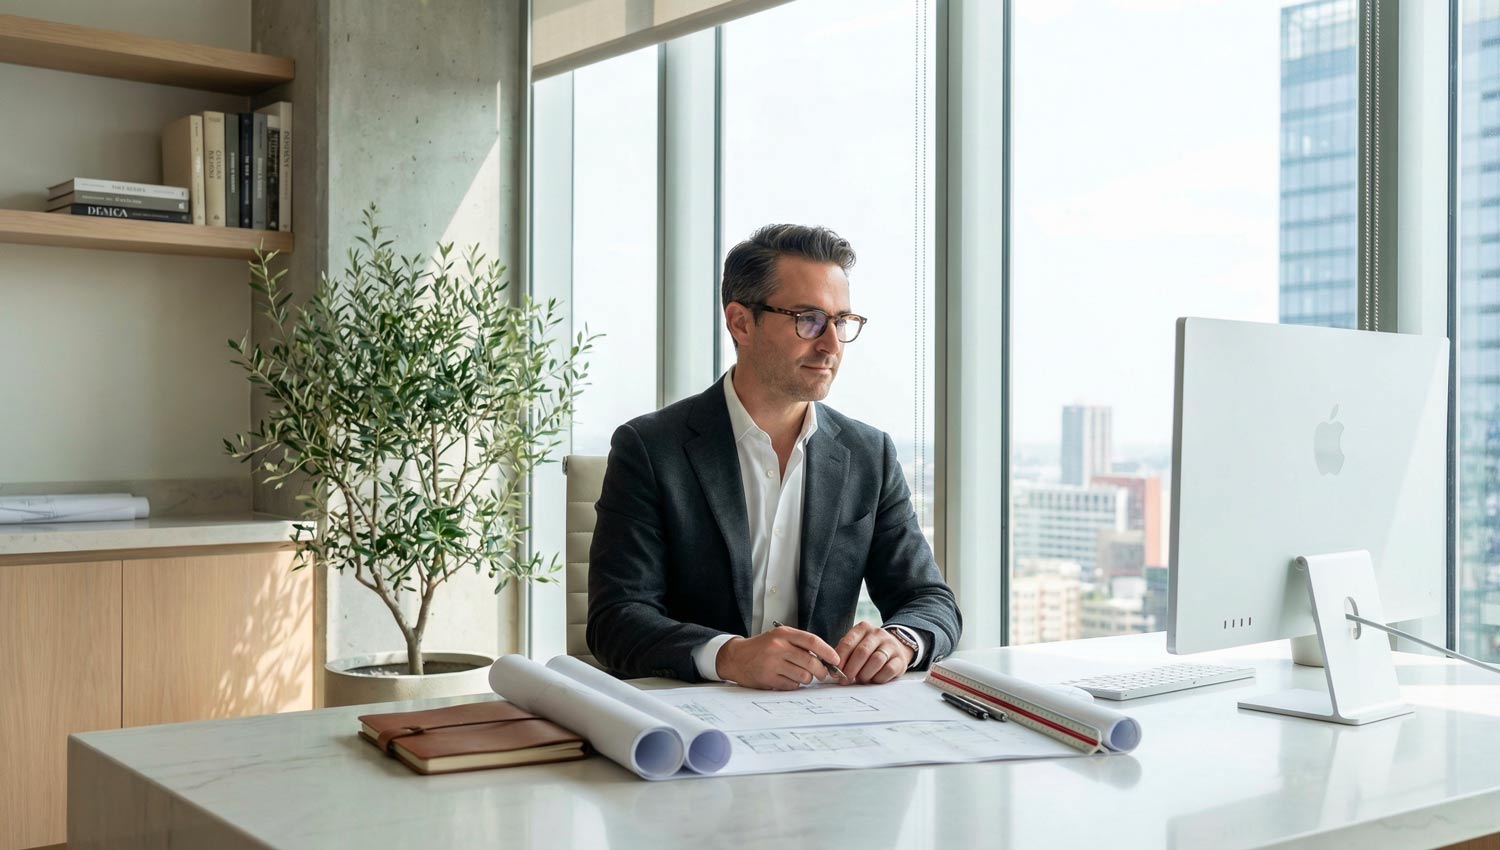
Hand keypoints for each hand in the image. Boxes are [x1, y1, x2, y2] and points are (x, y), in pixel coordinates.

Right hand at [716, 625, 841, 690]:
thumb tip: (825, 658)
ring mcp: (772, 663)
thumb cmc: (762, 648)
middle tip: (822, 674)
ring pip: (804, 675)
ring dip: (807, 678)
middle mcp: (778, 647)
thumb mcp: (779, 638)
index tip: (836, 660)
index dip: (828, 651)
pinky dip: (794, 684)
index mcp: (783, 634)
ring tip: (800, 675)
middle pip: (811, 662)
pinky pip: (792, 685)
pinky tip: (787, 679)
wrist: (736, 657)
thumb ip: (799, 644)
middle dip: (821, 671)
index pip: (812, 641)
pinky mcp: (768, 678)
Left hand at [834, 622, 912, 684]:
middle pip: (862, 652)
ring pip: (876, 660)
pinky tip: (873, 679)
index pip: (848, 643)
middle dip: (851, 669)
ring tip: (860, 679)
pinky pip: (889, 670)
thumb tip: (832, 669)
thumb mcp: (855, 644)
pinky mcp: (900, 659)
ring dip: (865, 674)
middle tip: (845, 680)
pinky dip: (878, 678)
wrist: (895, 647)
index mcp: (863, 628)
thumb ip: (844, 653)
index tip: (834, 672)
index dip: (840, 660)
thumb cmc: (869, 649)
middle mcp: (878, 633)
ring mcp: (891, 645)